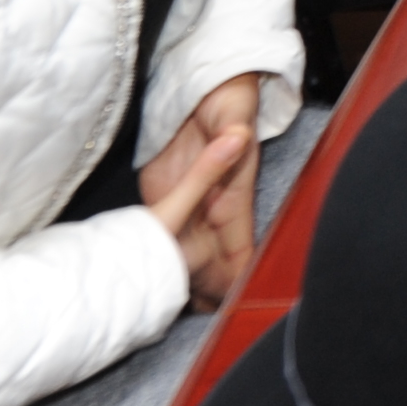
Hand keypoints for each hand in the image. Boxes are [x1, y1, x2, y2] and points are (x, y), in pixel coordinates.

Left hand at [138, 73, 261, 306]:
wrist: (197, 81)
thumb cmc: (225, 94)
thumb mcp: (231, 108)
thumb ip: (231, 127)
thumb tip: (236, 139)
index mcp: (233, 188)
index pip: (240, 239)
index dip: (239, 270)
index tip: (237, 299)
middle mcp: (215, 202)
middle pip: (219, 255)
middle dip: (219, 289)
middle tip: (213, 324)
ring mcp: (191, 201)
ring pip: (197, 250)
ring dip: (197, 279)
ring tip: (196, 315)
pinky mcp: (166, 196)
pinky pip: (174, 234)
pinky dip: (175, 260)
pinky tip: (172, 280)